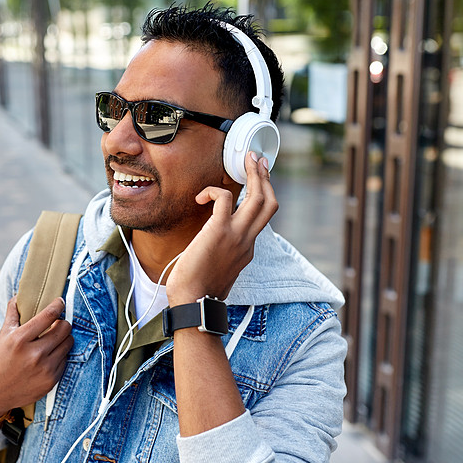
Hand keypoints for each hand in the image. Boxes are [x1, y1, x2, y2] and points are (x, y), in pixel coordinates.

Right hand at [0, 296, 72, 427]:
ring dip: (64, 338)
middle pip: (64, 328)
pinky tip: (51, 355)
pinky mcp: (51, 380)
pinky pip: (66, 360)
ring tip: (55, 338)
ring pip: (68, 343)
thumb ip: (12, 314)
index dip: (58, 305)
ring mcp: (44, 369)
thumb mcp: (2, 335)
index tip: (60, 302)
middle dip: (63, 322)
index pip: (48, 316)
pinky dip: (61, 355)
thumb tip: (19, 295)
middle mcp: (34, 354)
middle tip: (57, 323)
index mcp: (20, 339)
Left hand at [166, 152, 278, 304]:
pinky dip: (213, 191)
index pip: (262, 218)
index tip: (258, 180)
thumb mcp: (218, 270)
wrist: (193, 303)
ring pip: (257, 198)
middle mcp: (247, 241)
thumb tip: (211, 245)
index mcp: (247, 249)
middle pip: (269, 203)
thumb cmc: (197, 290)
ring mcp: (236, 236)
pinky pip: (223, 199)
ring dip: (253, 174)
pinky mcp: (219, 231)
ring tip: (245, 159)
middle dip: (265, 178)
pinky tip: (200, 196)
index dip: (262, 195)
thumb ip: (222, 254)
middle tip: (258, 159)